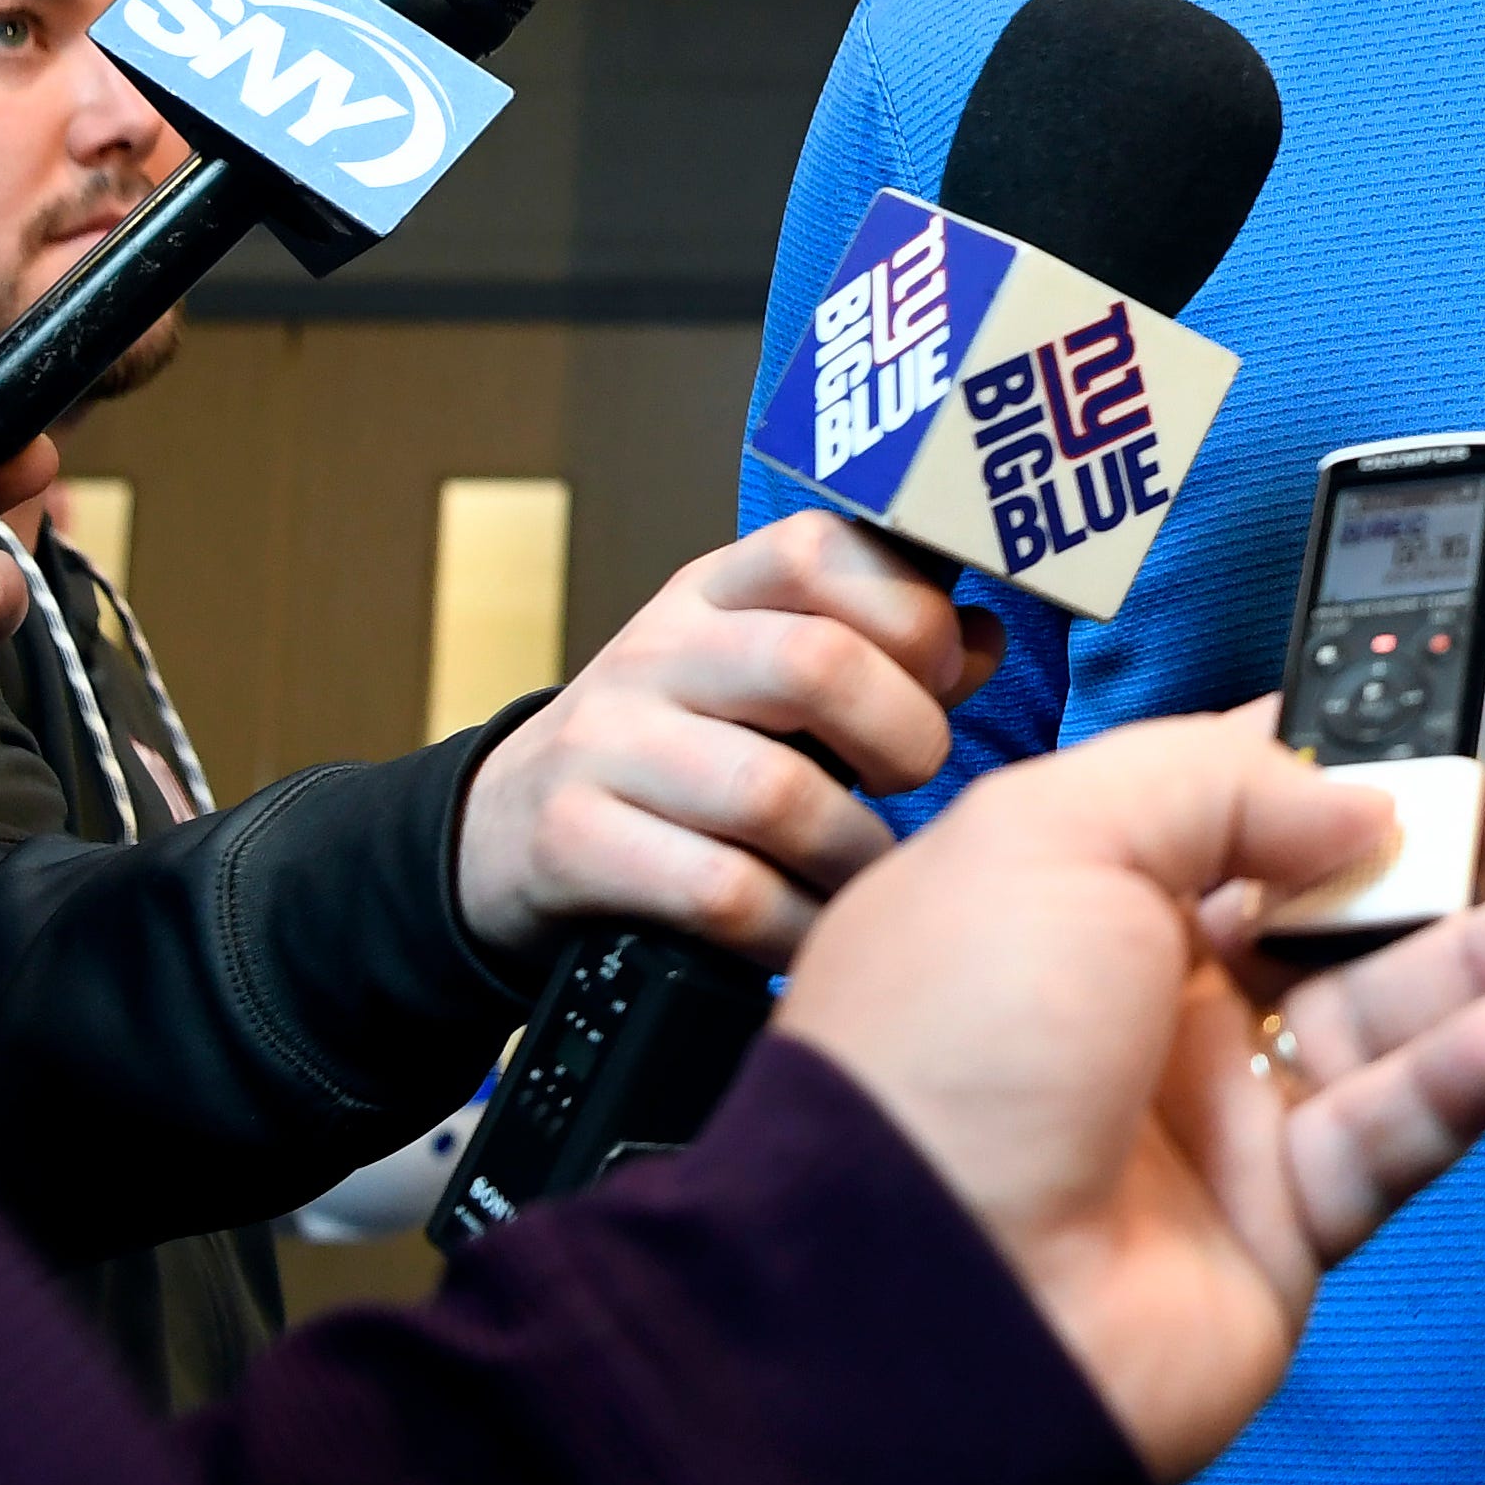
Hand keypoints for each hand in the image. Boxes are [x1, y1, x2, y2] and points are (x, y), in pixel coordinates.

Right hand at [456, 511, 993, 968]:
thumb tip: (981, 636)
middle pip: (813, 667)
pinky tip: (811, 935)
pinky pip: (719, 893)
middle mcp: (656, 651)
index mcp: (713, 591)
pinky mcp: (574, 840)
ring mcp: (605, 744)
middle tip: (913, 780)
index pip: (821, 550)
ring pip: (773, 794)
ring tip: (873, 877)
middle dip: (902, 736)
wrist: (503, 833)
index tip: (942, 676)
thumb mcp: (760, 675)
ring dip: (855, 854)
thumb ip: (880, 653)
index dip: (909, 613)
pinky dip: (791, 926)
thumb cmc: (677, 751)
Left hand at [774, 718, 1484, 1480]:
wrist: (910, 1303)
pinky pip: (1396, 1133)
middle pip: (1354, 900)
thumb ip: (1218, 784)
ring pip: (1401, 1013)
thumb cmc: (946, 1050)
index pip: (1245, 800)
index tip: (1458, 709)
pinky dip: (1470, 1079)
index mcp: (1082, 891)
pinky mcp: (1282, 1226)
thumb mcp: (1056, 835)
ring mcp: (1223, 1115)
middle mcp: (1156, 997)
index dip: (1356, 752)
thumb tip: (1352, 806)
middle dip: (1481, 843)